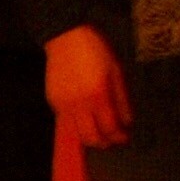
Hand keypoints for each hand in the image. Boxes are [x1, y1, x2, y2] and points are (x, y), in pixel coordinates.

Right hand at [44, 26, 130, 148]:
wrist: (66, 37)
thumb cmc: (95, 50)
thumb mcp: (116, 71)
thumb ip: (122, 99)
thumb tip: (126, 122)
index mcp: (98, 94)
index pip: (109, 127)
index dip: (119, 137)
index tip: (124, 137)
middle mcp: (79, 103)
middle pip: (91, 137)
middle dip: (104, 143)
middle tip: (113, 139)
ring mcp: (63, 103)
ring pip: (76, 134)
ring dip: (90, 138)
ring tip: (100, 133)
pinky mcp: (53, 101)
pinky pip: (66, 121)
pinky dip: (77, 125)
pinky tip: (86, 118)